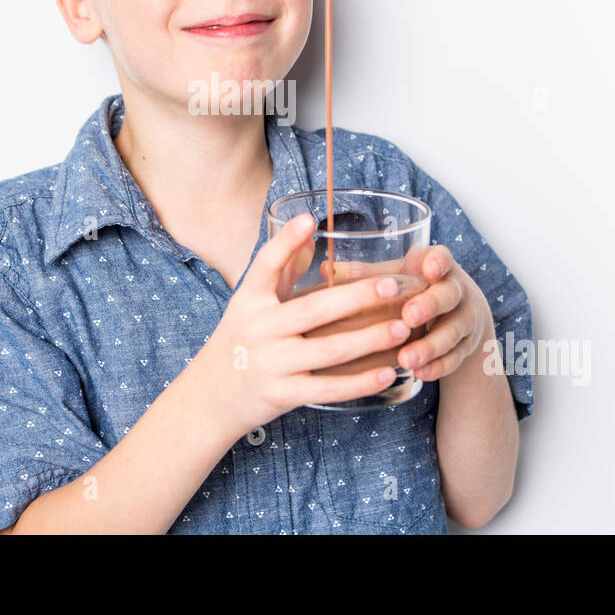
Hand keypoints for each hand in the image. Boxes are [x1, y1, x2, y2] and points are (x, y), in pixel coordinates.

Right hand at [195, 214, 421, 437]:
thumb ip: (280, 270)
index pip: (265, 265)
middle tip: (391, 285)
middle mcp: (259, 329)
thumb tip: (309, 232)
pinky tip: (388, 373)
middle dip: (356, 297)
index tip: (309, 220)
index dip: (285, 242)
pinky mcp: (282, 394)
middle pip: (313, 309)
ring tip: (402, 327)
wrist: (212, 395)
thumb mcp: (251, 302)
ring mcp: (271, 363)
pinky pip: (327, 388)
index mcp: (250, 300)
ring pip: (328, 350)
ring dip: (369, 339)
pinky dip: (359, 382)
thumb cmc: (240, 339)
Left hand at [317, 244, 489, 381]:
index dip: (437, 263)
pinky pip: (455, 358)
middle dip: (430, 306)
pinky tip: (420, 374)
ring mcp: (464, 320)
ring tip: (406, 358)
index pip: (442, 258)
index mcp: (437, 266)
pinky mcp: (465, 346)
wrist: (459, 312)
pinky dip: (438, 367)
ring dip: (430, 346)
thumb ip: (369, 275)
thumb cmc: (417, 288)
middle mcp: (456, 291)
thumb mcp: (399, 275)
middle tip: (408, 316)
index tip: (428, 269)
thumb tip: (326, 270)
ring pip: (452, 332)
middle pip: (449, 296)